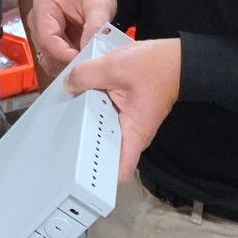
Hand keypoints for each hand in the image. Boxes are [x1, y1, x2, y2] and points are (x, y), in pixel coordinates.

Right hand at [27, 0, 118, 70]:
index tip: (81, 61)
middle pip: (46, 52)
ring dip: (66, 65)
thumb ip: (94, 28)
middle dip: (66, 61)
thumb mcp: (99, 6)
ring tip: (86, 59)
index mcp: (44, 6)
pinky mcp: (48, 44)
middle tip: (88, 62)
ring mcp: (41, 34)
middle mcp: (37, 21)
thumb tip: (88, 51)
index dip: (63, 54)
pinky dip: (67, 65)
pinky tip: (81, 59)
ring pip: (48, 60)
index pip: (47, 39)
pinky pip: (54, 62)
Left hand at [64, 39, 180, 182]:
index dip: (99, 178)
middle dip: (84, 147)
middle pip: (104, 151)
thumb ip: (87, 75)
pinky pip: (104, 116)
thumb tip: (68, 84)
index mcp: (133, 133)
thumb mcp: (116, 66)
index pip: (120, 172)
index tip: (79, 174)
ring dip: (86, 125)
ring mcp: (128, 124)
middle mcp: (131, 134)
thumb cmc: (157, 68)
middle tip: (61, 141)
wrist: (176, 59)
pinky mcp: (125, 112)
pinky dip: (92, 109)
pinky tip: (79, 97)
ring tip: (64, 118)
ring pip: (101, 132)